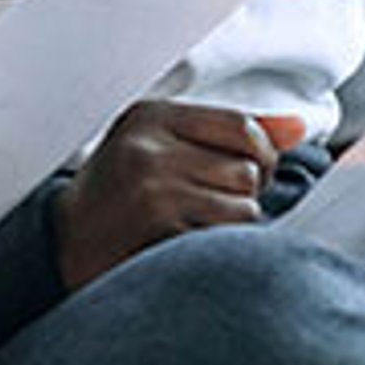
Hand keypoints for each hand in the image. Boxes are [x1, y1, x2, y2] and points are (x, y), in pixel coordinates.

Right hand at [54, 101, 310, 288]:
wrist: (63, 246)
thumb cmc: (120, 194)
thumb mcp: (162, 147)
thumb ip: (230, 134)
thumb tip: (301, 129)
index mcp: (151, 117)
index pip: (242, 126)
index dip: (262, 154)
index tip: (251, 172)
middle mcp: (150, 147)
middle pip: (248, 168)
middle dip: (245, 193)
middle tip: (214, 206)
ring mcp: (153, 188)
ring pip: (244, 205)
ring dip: (233, 225)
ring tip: (198, 226)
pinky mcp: (157, 228)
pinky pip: (225, 237)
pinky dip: (217, 247)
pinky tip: (187, 245)